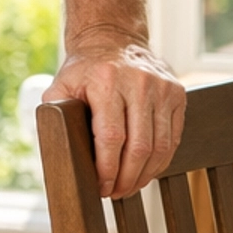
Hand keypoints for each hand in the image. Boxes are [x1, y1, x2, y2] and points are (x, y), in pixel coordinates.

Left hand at [43, 41, 185, 199]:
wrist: (113, 39)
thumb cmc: (85, 70)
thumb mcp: (62, 86)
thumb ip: (55, 115)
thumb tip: (55, 150)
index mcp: (107, 82)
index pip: (111, 138)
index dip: (106, 170)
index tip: (100, 187)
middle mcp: (139, 83)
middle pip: (138, 147)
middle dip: (126, 178)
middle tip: (115, 192)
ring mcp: (162, 88)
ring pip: (160, 146)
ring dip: (145, 174)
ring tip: (129, 186)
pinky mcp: (177, 94)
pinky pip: (173, 138)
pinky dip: (160, 160)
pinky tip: (146, 170)